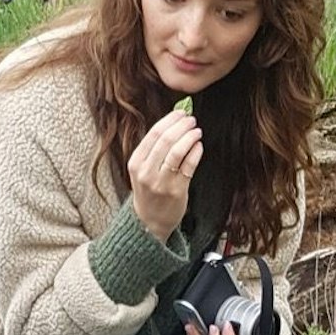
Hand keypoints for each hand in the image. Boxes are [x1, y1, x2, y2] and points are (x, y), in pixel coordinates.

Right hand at [128, 108, 203, 239]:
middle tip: (191, 120)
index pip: (153, 134)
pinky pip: (189, 166)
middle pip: (165, 140)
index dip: (170, 120)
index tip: (181, 113)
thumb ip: (153, 148)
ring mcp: (161, 182)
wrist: (149, 221)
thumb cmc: (149, 191)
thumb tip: (173, 122)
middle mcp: (146, 172)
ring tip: (197, 131)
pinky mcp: (177, 190)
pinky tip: (199, 146)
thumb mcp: (142, 169)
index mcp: (136, 162)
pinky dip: (195, 152)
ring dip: (189, 137)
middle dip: (181, 126)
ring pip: (177, 151)